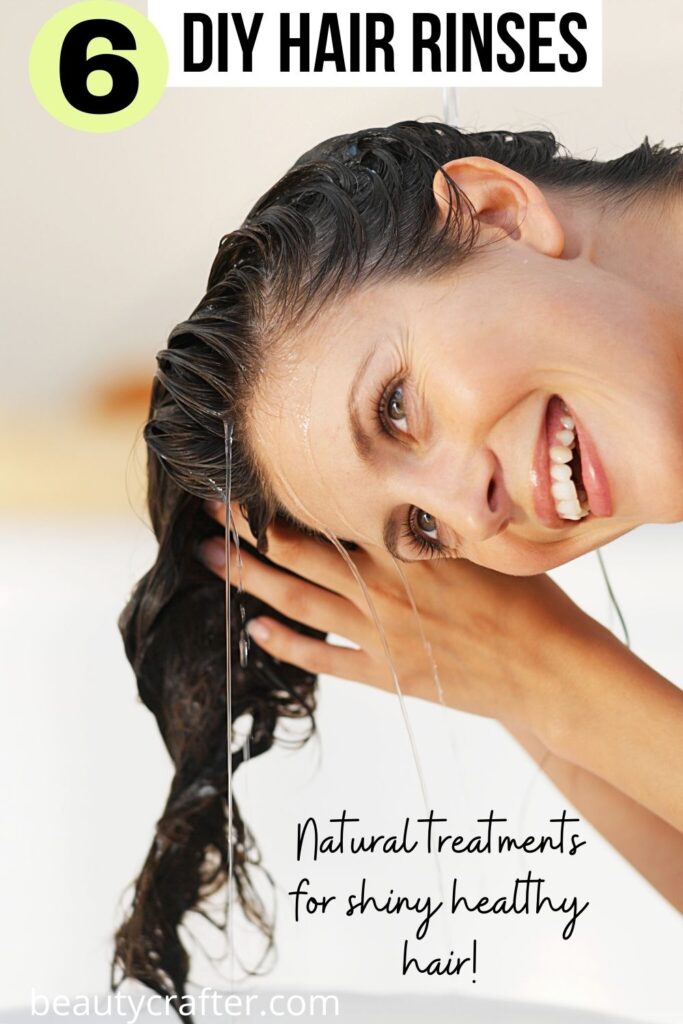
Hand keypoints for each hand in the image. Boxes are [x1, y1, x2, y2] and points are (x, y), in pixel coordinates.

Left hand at [199, 503, 608, 743]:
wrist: (549, 670)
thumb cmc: (527, 598)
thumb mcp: (483, 542)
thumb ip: (434, 520)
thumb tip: (405, 484)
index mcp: (406, 549)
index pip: (329, 516)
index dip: (284, 500)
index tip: (249, 478)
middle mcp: (383, 588)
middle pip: (299, 555)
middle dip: (248, 531)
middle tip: (207, 509)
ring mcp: (380, 634)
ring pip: (299, 602)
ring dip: (250, 582)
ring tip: (211, 561)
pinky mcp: (385, 673)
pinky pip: (324, 658)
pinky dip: (287, 644)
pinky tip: (255, 630)